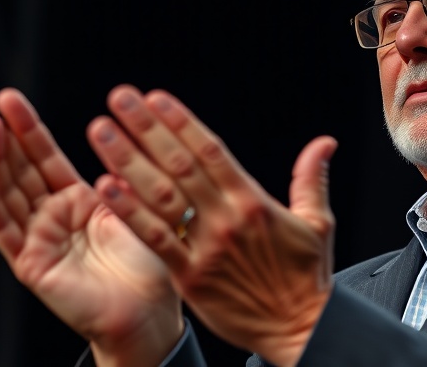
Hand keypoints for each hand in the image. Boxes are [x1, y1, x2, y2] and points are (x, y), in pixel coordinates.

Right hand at [0, 88, 183, 365]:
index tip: (11, 99)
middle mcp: (52, 217)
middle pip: (21, 171)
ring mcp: (37, 239)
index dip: (28, 130)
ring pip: (7, 194)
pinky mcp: (30, 263)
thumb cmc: (150, 261)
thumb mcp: (132, 207)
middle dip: (7, 138)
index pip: (45, 158)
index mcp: (77, 201)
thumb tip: (108, 136)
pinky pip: (4, 228)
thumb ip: (113, 178)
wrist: (149, 310)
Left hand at [86, 84, 337, 366]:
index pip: (211, 151)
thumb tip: (324, 143)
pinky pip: (155, 240)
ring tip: (102, 132)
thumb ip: (311, 179)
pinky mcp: (190, 278)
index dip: (181, 121)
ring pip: (160, 196)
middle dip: (146, 128)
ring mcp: (205, 248)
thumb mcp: (318, 223)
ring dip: (127, 160)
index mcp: (254, 202)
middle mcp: (227, 219)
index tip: (156, 97)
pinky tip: (105, 187)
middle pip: (180, 164)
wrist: (300, 330)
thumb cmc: (308, 278)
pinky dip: (129, 212)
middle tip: (120, 98)